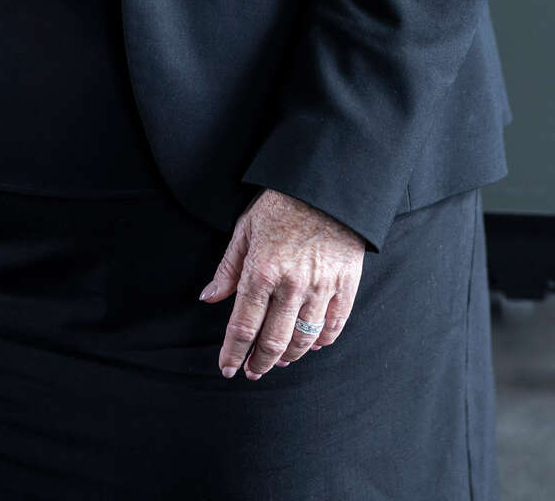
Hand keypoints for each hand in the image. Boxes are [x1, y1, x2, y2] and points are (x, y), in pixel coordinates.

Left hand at [198, 187, 365, 378]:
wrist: (326, 185)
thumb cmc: (281, 203)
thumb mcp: (246, 228)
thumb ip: (228, 268)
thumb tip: (209, 298)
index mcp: (261, 272)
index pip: (242, 327)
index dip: (232, 353)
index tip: (227, 368)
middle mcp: (290, 286)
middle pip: (272, 342)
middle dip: (259, 363)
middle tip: (252, 370)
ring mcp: (320, 288)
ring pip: (303, 340)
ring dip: (287, 357)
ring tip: (277, 360)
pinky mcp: (345, 285)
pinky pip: (333, 327)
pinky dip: (321, 342)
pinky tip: (311, 345)